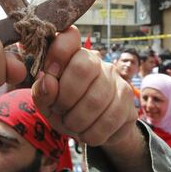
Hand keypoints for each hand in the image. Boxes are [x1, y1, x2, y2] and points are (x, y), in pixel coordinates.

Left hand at [32, 26, 137, 146]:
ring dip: (77, 120)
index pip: (69, 38)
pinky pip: (109, 120)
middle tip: (59, 110)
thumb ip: (42, 91)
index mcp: (73, 55)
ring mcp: (116, 80)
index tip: (48, 74)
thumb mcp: (46, 101)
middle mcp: (97, 62)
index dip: (57, 53)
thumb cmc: (65, 108)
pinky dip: (92, 133)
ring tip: (72, 124)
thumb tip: (49, 83)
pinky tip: (87, 132)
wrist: (94, 130)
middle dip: (65, 97)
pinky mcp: (128, 102)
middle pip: (83, 68)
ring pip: (96, 100)